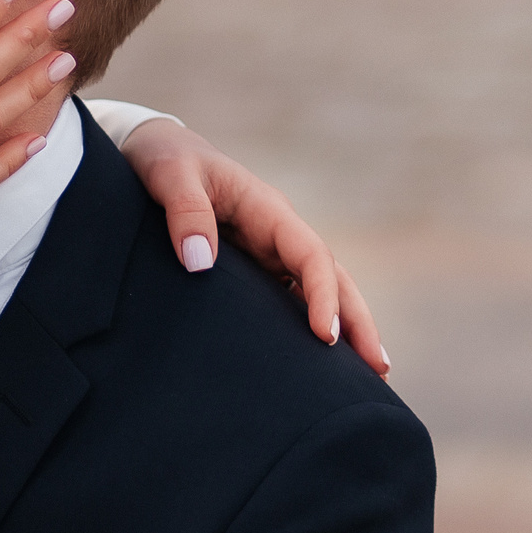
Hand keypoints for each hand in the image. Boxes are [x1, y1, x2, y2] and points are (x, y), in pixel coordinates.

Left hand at [119, 119, 388, 375]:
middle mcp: (278, 235)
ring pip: (320, 293)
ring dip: (347, 330)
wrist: (152, 153)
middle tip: (379, 370)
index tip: (326, 336)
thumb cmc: (165, 160)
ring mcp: (270, 254)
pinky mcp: (255, 271)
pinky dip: (313, 329)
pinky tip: (322, 367)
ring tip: (371, 379)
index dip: (322, 295)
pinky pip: (290, 301)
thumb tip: (199, 263)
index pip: (311, 255)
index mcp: (268, 210)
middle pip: (333, 279)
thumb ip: (185, 211)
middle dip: (358, 322)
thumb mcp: (169, 175)